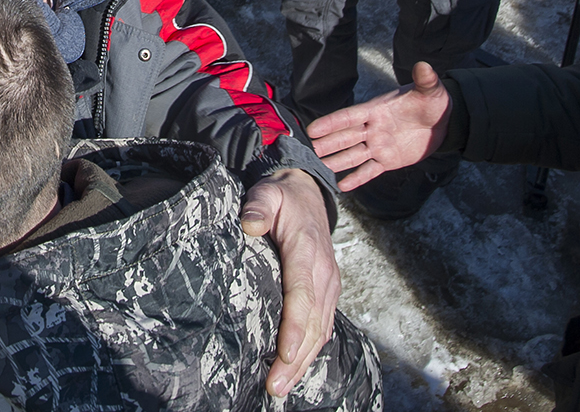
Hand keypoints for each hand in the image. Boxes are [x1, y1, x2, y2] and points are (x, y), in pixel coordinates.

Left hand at [241, 169, 339, 396]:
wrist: (308, 193)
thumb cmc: (282, 196)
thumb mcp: (268, 192)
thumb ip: (259, 206)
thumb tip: (250, 224)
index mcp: (307, 251)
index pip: (302, 294)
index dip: (295, 326)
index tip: (286, 353)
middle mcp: (323, 272)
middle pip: (313, 322)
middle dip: (296, 358)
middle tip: (274, 386)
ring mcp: (329, 284)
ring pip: (320, 331)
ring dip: (303, 362)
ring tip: (280, 388)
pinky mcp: (327, 292)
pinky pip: (323, 326)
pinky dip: (312, 351)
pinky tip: (296, 370)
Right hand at [306, 62, 450, 191]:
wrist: (443, 122)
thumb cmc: (433, 101)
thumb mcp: (431, 90)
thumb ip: (425, 79)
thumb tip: (424, 65)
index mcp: (377, 110)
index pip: (350, 116)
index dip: (331, 123)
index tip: (312, 129)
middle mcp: (373, 128)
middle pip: (346, 137)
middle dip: (328, 144)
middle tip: (308, 150)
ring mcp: (379, 145)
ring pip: (353, 155)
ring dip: (337, 161)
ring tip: (319, 167)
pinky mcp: (389, 160)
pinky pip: (370, 170)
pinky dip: (357, 178)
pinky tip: (342, 186)